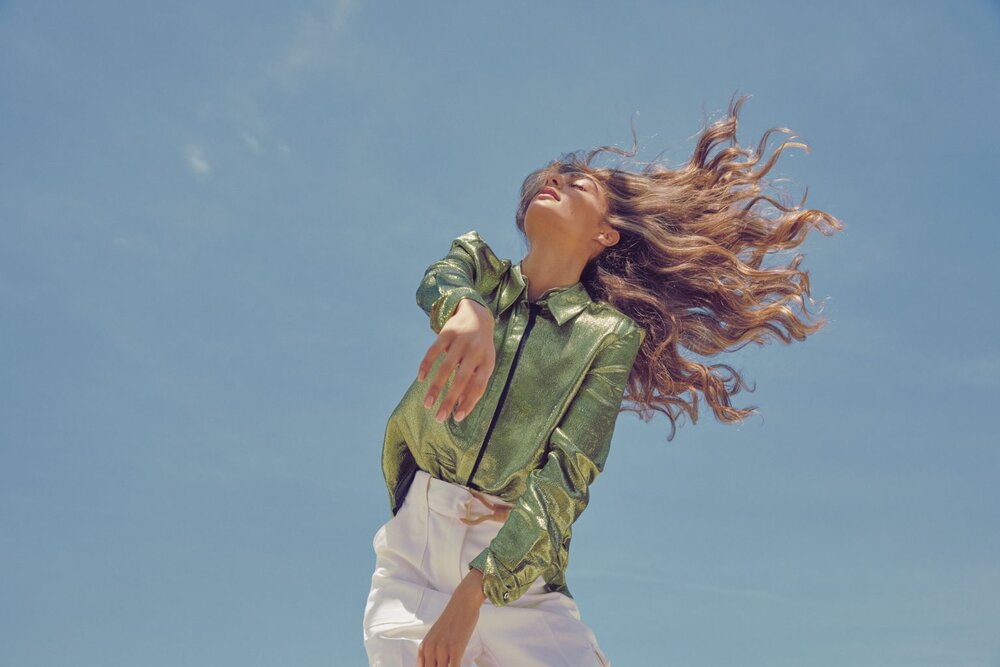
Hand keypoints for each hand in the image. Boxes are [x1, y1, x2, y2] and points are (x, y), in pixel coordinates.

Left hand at [417, 569, 485, 666]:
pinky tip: (462, 665)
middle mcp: (430, 649)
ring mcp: (442, 650)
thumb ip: (431, 650)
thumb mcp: (435, 635)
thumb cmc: (452, 618)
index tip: (437, 666)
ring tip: (454, 663)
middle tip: (447, 665)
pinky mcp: (455, 649)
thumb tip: (433, 663)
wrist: (462, 602)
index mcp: (424, 646)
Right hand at [418, 298, 495, 422]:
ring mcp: (462, 341)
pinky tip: (420, 379)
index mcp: (487, 362)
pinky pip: (434, 351)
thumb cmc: (480, 349)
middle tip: (439, 418)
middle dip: (449, 400)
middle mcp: (476, 351)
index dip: (468, 403)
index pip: (479, 386)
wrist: (477, 315)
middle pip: (462, 380)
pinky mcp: (448, 332)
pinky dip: (426, 365)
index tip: (456, 418)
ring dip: (435, 388)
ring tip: (427, 404)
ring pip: (445, 368)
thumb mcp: (483, 364)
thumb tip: (460, 409)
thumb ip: (474, 384)